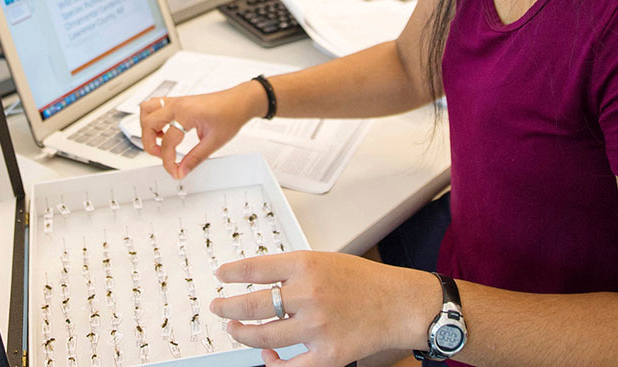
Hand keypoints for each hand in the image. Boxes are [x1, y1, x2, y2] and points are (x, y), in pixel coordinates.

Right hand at [138, 82, 261, 178]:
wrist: (239, 102)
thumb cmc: (231, 114)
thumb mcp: (214, 142)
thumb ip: (195, 158)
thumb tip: (182, 170)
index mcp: (186, 113)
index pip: (168, 142)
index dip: (169, 162)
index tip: (175, 171)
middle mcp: (177, 104)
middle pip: (148, 124)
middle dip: (150, 145)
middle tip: (163, 157)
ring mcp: (176, 101)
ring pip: (146, 110)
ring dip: (147, 128)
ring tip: (159, 142)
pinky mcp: (177, 101)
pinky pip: (155, 106)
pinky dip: (153, 119)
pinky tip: (164, 131)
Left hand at [210, 251, 435, 366]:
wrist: (399, 304)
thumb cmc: (365, 282)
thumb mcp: (325, 261)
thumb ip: (293, 271)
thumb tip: (259, 281)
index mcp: (307, 265)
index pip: (255, 269)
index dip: (232, 273)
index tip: (220, 276)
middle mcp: (309, 294)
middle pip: (252, 304)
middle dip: (227, 307)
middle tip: (217, 307)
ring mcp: (317, 326)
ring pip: (263, 336)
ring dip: (242, 334)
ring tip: (234, 328)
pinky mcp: (328, 353)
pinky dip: (272, 364)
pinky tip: (266, 357)